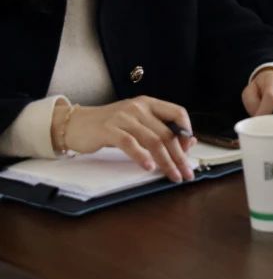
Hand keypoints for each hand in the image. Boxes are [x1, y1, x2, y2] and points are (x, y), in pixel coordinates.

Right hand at [62, 97, 195, 182]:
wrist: (76, 124)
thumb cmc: (110, 126)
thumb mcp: (137, 124)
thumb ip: (158, 131)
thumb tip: (189, 143)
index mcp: (149, 103)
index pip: (177, 112)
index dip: (186, 131)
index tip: (189, 150)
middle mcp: (138, 107)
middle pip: (167, 133)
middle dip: (179, 155)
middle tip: (186, 172)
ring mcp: (123, 117)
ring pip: (153, 140)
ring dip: (166, 161)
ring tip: (172, 175)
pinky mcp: (108, 129)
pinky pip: (130, 144)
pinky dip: (141, 157)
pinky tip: (149, 167)